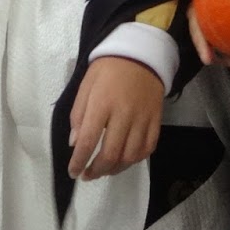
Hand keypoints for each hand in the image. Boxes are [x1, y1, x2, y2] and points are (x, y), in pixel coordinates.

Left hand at [68, 56, 162, 179]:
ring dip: (115, 169)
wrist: (139, 54)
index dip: (79, 161)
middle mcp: (123, 114)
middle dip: (96, 171)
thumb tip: (74, 143)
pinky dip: (135, 160)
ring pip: (130, 156)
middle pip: (111, 154)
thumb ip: (78, 114)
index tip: (73, 172)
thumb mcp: (85, 85)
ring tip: (104, 170)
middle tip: (88, 175)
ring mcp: (142, 118)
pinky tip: (124, 160)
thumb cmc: (107, 69)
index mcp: (102, 103)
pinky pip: (148, 149)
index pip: (88, 140)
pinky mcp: (156, 120)